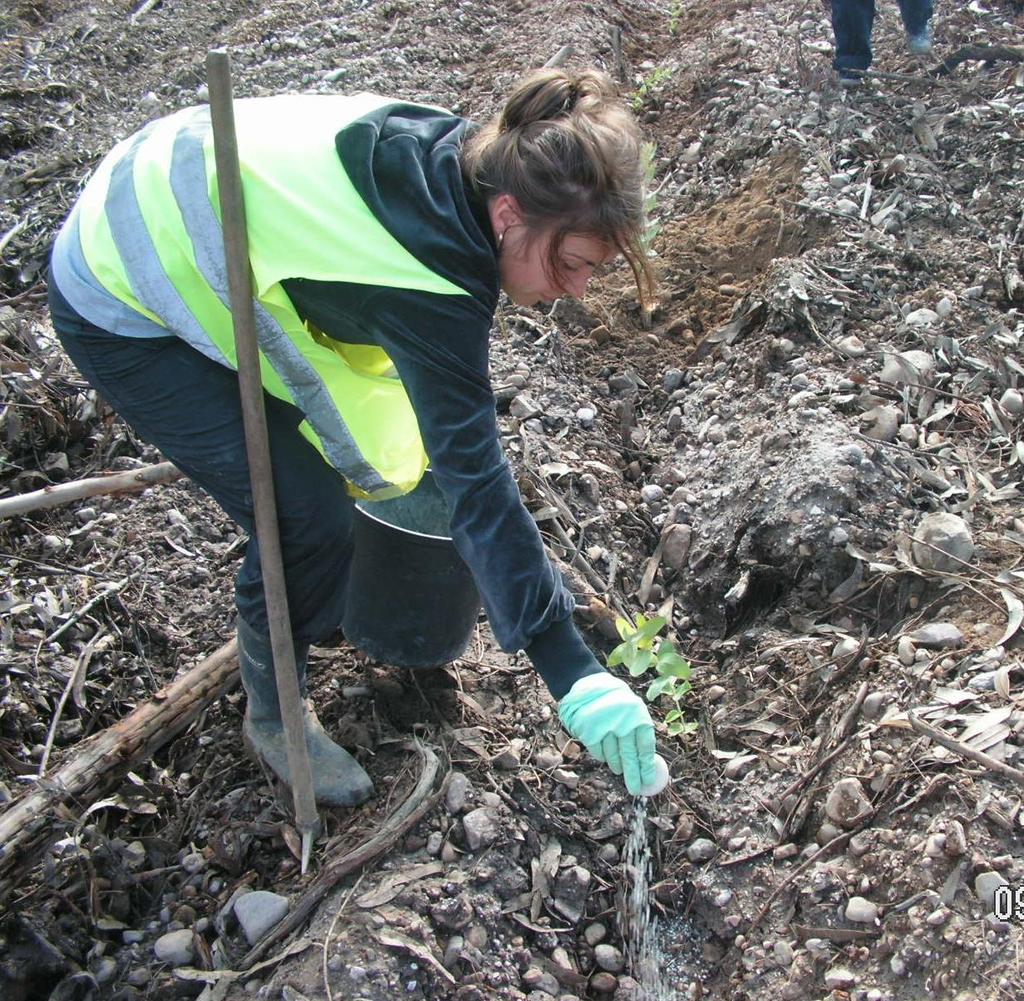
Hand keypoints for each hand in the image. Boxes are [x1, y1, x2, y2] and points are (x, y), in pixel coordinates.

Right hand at [557, 672, 656, 794]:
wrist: (586, 684)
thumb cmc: (614, 700)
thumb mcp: (631, 710)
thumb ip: (638, 731)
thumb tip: (646, 763)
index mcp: (637, 715)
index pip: (645, 746)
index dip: (647, 765)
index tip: (648, 780)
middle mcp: (622, 721)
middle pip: (630, 755)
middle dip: (634, 775)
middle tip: (635, 789)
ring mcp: (604, 727)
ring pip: (613, 755)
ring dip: (617, 765)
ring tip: (619, 769)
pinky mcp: (589, 731)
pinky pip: (599, 752)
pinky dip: (603, 756)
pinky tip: (606, 756)